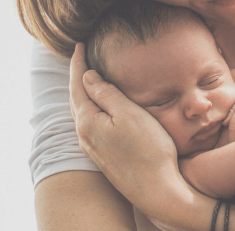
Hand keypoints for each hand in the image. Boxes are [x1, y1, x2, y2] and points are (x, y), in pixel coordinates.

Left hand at [68, 43, 190, 222]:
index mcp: (88, 121)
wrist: (158, 191)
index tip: (78, 45)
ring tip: (87, 78)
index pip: (77, 85)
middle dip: (76, 76)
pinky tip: (99, 109)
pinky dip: (91, 109)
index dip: (77, 63)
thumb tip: (87, 76)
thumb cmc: (149, 150)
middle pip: (76, 99)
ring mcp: (93, 148)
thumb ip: (106, 93)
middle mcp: (85, 136)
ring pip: (82, 113)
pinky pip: (90, 125)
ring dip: (83, 93)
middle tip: (80, 56)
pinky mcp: (104, 157)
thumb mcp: (129, 114)